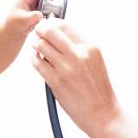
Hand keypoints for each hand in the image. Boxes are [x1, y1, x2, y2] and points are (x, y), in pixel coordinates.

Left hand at [5, 0, 50, 35]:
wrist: (12, 30)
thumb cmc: (14, 23)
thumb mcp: (22, 20)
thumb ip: (32, 17)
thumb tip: (41, 15)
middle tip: (50, 1)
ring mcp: (35, 3)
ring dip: (50, 1)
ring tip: (49, 10)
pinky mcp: (39, 9)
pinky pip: (47, 5)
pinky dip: (50, 8)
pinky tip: (47, 15)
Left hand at [30, 18, 120, 137]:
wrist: (102, 114)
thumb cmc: (98, 90)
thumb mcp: (95, 61)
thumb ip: (79, 46)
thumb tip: (60, 33)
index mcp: (90, 48)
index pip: (65, 25)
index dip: (53, 23)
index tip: (48, 25)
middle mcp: (78, 55)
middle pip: (50, 31)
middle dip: (41, 30)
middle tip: (38, 33)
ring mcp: (66, 68)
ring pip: (41, 45)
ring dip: (37, 45)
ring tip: (39, 49)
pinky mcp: (55, 81)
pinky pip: (37, 63)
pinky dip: (35, 59)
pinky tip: (39, 61)